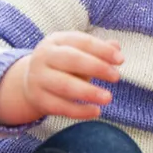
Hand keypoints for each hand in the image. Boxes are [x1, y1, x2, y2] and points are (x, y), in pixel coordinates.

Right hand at [0, 32, 122, 125]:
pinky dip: (79, 111)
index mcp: (57, 41)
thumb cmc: (64, 66)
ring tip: (108, 98)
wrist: (31, 82)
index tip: (121, 60)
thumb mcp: (79, 54)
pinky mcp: (38, 99)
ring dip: (88, 92)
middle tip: (117, 77)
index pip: (82, 41)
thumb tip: (116, 46)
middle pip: (72, 60)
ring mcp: (38, 78)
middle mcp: (44, 57)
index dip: (103, 50)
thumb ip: (98, 50)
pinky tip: (96, 111)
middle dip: (97, 67)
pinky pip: (60, 106)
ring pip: (64, 85)